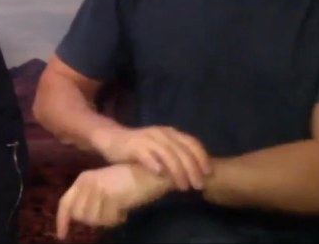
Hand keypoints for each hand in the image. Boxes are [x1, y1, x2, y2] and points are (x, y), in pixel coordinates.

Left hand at [56, 163, 171, 240]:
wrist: (149, 173)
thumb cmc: (128, 181)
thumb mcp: (103, 187)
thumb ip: (89, 198)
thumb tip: (79, 216)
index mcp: (83, 179)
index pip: (65, 202)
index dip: (62, 220)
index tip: (62, 235)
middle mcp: (87, 182)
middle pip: (79, 215)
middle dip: (93, 220)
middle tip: (109, 214)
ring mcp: (98, 188)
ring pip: (93, 219)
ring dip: (107, 220)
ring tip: (119, 210)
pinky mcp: (111, 195)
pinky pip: (109, 219)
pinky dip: (117, 219)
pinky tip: (125, 211)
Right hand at [93, 125, 209, 190]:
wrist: (110, 139)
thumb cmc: (140, 148)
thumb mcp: (161, 147)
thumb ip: (176, 155)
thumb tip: (196, 173)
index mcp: (170, 133)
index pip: (192, 143)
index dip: (202, 158)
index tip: (208, 174)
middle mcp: (161, 133)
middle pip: (182, 151)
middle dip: (192, 169)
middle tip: (197, 186)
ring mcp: (146, 139)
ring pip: (167, 153)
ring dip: (177, 171)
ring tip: (182, 186)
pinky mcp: (132, 146)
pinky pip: (146, 155)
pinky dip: (154, 164)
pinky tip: (160, 174)